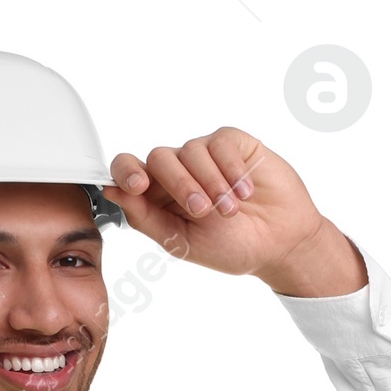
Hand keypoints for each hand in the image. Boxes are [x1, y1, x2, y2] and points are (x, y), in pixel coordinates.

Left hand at [103, 130, 366, 297]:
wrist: (279, 244)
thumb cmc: (233, 247)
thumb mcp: (183, 243)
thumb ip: (146, 218)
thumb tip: (111, 192)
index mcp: (159, 196)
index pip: (129, 170)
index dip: (126, 172)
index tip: (136, 186)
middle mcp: (179, 172)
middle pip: (159, 158)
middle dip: (179, 185)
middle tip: (202, 211)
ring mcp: (206, 155)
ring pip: (190, 150)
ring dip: (210, 183)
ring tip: (230, 210)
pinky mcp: (232, 144)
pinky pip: (220, 143)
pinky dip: (231, 170)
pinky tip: (245, 192)